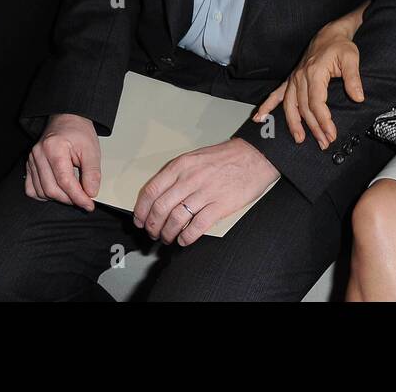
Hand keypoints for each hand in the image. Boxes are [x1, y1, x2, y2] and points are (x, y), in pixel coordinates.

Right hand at [25, 113, 100, 209]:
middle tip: (84, 200)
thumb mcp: (91, 149)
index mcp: (54, 147)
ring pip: (41, 191)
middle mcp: (38, 154)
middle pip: (51, 189)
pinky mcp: (29, 165)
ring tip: (73, 194)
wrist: (67, 120)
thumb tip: (91, 193)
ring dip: (58, 198)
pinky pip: (31, 189)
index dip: (78, 196)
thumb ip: (92, 172)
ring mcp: (32, 160)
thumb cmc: (78, 132)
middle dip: (69, 199)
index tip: (89, 204)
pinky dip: (43, 195)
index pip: (65, 181)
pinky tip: (56, 192)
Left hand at [134, 138, 278, 245]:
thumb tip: (160, 195)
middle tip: (153, 233)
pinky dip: (186, 237)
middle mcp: (190, 179)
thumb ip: (177, 174)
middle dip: (152, 226)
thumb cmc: (226, 157)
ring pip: (175, 219)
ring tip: (167, 238)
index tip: (140, 220)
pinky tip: (184, 240)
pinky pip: (196, 227)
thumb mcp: (195, 158)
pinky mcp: (220, 206)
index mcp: (181, 166)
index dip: (141, 210)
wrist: (255, 156)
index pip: (151, 191)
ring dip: (167, 233)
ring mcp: (205, 193)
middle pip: (160, 208)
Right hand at [252, 25, 362, 148]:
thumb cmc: (340, 46)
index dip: (323, 121)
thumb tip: (358, 97)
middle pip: (304, 108)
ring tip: (299, 138)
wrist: (329, 33)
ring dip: (293, 123)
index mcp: (314, 73)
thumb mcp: (351, 58)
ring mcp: (294, 78)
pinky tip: (259, 117)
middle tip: (324, 142)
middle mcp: (301, 77)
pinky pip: (277, 94)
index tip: (331, 134)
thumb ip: (353, 78)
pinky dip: (267, 105)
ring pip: (290, 105)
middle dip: (314, 128)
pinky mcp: (292, 79)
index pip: (317, 103)